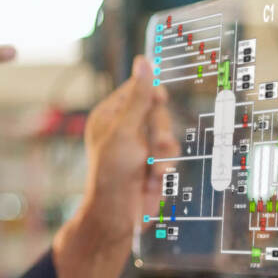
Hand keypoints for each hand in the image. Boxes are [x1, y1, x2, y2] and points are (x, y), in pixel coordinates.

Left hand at [51, 56, 176, 277]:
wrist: (116, 217)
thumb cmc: (111, 172)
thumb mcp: (125, 131)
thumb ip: (140, 97)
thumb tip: (144, 60)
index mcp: (108, 115)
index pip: (136, 90)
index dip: (151, 94)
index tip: (159, 101)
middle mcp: (122, 129)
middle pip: (156, 113)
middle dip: (159, 131)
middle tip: (154, 147)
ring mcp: (137, 148)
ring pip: (166, 135)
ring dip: (164, 154)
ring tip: (154, 171)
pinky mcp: (149, 166)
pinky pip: (168, 156)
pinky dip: (164, 168)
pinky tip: (154, 182)